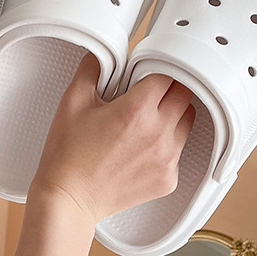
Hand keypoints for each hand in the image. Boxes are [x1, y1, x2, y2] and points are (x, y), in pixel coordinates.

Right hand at [29, 53, 194, 224]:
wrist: (69, 199)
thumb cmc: (68, 155)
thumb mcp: (73, 102)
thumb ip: (91, 70)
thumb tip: (100, 56)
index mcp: (137, 110)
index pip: (168, 74)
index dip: (157, 69)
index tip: (147, 73)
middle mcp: (158, 133)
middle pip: (186, 95)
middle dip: (169, 89)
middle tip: (148, 93)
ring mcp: (167, 159)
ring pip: (188, 122)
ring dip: (174, 114)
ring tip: (147, 119)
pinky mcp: (169, 179)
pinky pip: (180, 150)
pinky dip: (168, 143)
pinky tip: (144, 145)